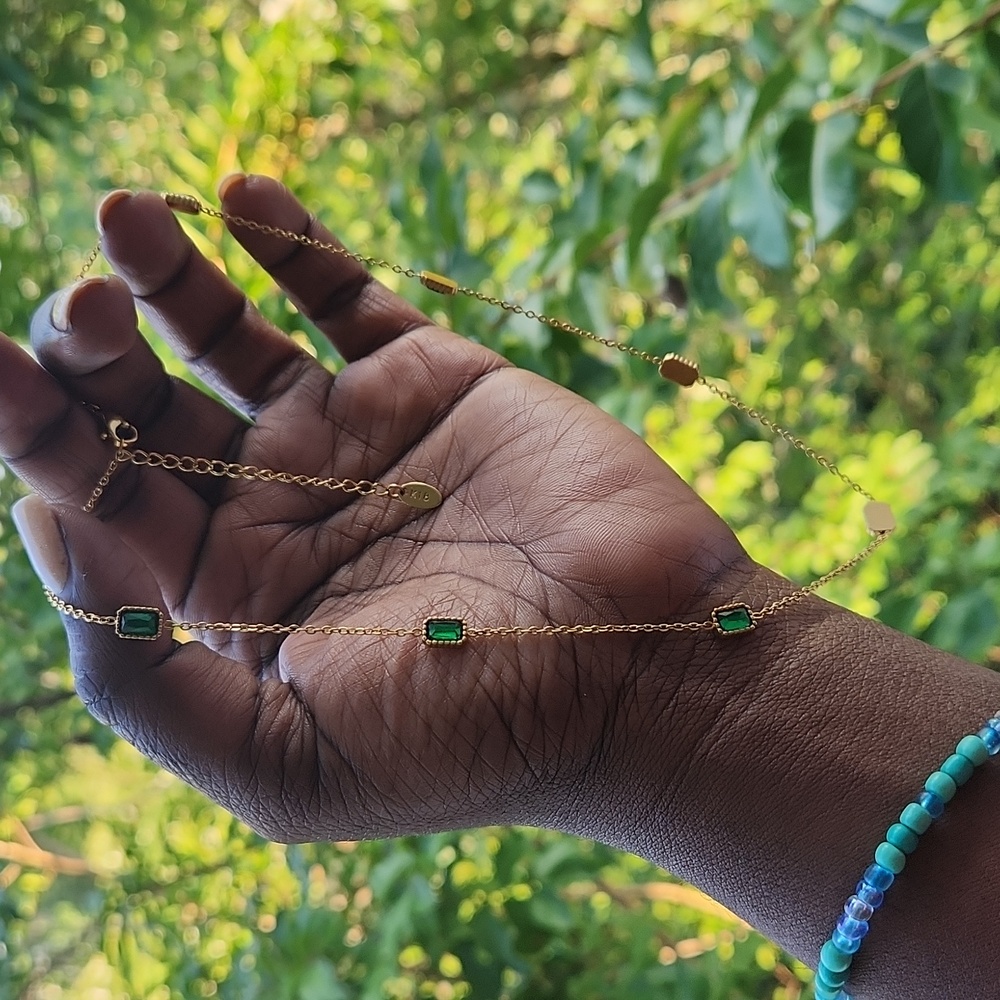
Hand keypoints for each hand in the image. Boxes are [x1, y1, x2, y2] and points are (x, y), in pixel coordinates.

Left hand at [3, 175, 752, 842]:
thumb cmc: (473, 733)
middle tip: (78, 304)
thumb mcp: (283, 762)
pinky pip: (344, 296)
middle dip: (90, 352)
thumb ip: (147, 688)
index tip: (5, 384)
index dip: (38, 446)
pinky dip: (289, 244)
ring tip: (121, 217)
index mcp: (230, 603)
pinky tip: (239, 199)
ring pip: (229, 339)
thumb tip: (66, 550)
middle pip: (146, 413)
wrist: (640, 671)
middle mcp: (277, 514)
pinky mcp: (430, 383)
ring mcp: (354, 439)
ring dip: (164, 275)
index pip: (96, 511)